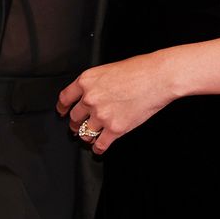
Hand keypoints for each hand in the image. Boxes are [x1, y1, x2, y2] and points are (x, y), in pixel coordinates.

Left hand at [57, 53, 175, 153]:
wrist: (157, 78)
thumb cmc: (139, 70)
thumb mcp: (108, 70)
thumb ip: (95, 84)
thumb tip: (90, 96)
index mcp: (86, 81)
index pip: (65, 98)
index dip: (62, 108)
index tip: (62, 112)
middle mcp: (90, 98)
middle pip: (74, 117)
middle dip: (76, 123)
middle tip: (78, 126)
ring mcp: (102, 115)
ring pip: (85, 133)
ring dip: (87, 136)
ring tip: (90, 137)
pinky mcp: (115, 129)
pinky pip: (100, 145)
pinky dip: (98, 148)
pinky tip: (99, 147)